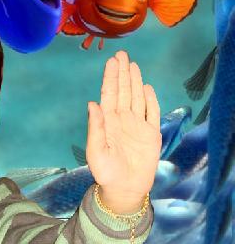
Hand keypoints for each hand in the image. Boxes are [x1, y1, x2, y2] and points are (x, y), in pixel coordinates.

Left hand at [86, 51, 161, 213]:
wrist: (125, 189)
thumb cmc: (106, 171)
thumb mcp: (96, 151)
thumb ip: (95, 127)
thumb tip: (92, 102)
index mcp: (108, 120)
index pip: (109, 93)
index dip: (110, 77)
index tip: (111, 61)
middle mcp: (122, 118)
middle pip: (123, 90)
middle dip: (122, 72)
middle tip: (121, 54)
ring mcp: (137, 124)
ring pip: (136, 97)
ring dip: (135, 81)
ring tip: (132, 64)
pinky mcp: (151, 134)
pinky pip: (151, 112)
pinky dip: (150, 99)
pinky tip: (146, 87)